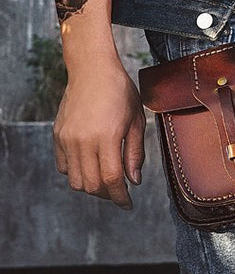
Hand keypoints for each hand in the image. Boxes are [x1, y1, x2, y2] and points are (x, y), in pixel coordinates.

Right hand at [53, 57, 145, 209]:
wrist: (92, 69)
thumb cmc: (119, 91)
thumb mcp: (136, 119)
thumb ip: (135, 152)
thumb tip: (134, 181)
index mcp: (106, 136)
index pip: (111, 179)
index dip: (120, 197)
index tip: (127, 204)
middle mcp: (84, 141)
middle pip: (92, 185)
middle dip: (108, 195)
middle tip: (119, 192)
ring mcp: (68, 139)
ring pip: (76, 181)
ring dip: (91, 187)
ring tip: (105, 180)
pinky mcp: (58, 136)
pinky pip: (64, 167)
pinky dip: (76, 174)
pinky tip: (90, 165)